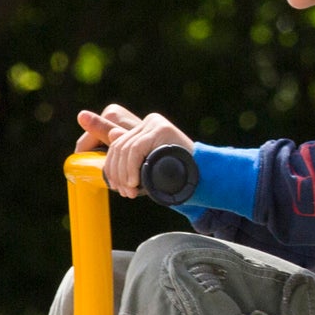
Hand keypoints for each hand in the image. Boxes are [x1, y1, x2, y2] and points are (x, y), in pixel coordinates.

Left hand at [77, 105, 194, 199]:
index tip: (115, 186)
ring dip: (122, 174)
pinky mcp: (160, 129)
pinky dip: (130, 168)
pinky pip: (135, 149)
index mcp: (146, 128)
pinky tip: (134, 183)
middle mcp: (150, 122)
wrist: (203, 176)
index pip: (117, 143)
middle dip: (116, 172)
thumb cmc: (175, 175)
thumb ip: (128, 156)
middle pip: (118, 145)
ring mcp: (155, 123)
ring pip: (123, 148)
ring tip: (129, 191)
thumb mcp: (145, 168)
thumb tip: (110, 135)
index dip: (111, 166)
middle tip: (123, 192)